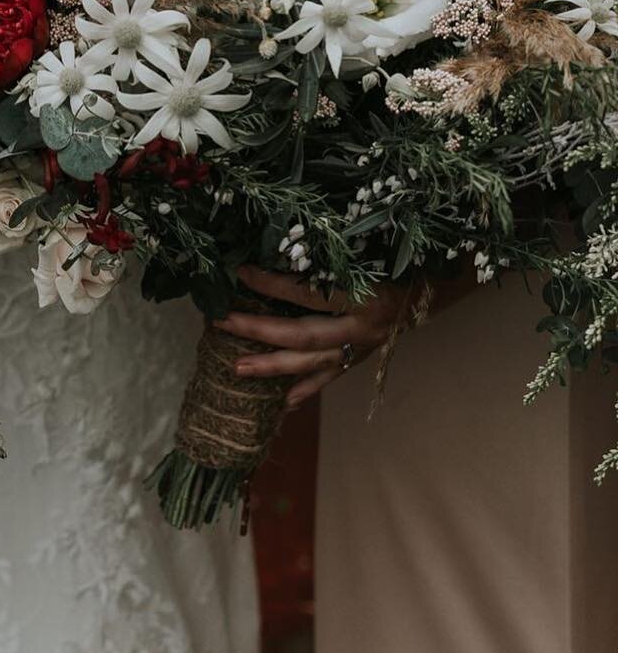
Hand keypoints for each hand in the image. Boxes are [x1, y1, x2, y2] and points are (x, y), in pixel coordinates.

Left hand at [220, 265, 421, 407]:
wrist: (429, 287)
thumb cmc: (389, 262)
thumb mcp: (365, 255)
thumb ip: (326, 259)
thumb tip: (276, 250)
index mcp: (365, 293)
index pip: (309, 292)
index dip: (272, 283)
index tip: (240, 272)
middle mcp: (362, 327)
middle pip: (303, 333)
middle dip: (260, 330)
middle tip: (223, 323)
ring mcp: (361, 349)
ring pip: (311, 363)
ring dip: (273, 367)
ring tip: (238, 369)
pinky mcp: (360, 361)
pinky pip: (328, 379)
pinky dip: (304, 391)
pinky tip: (280, 402)